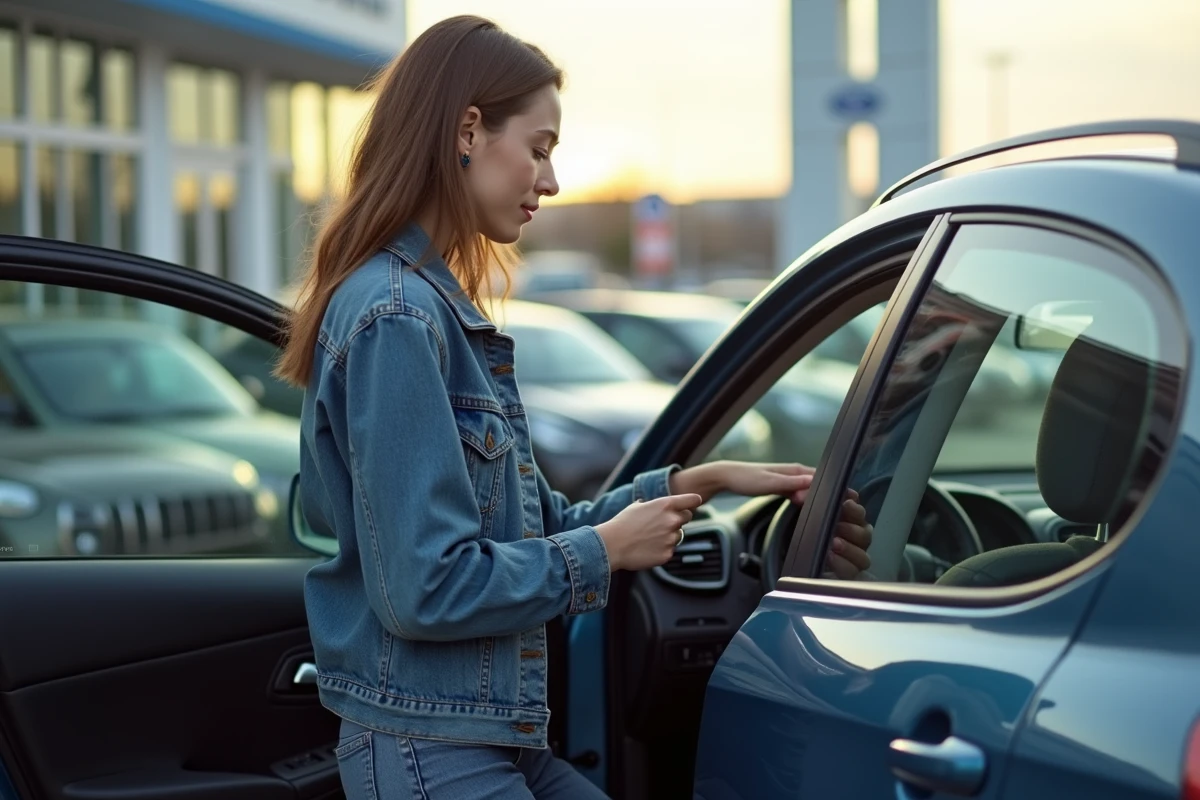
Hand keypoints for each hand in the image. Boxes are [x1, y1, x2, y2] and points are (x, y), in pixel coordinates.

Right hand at [595, 493, 703, 571]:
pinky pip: (670, 550)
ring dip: (669, 535)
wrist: (612, 545)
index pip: (692, 500)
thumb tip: (650, 504)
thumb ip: (651, 505)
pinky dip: (662, 549)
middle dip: (678, 519)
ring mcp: (671, 538)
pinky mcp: (668, 554)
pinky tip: (647, 548)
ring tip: (649, 538)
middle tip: (662, 523)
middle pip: (687, 517)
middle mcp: (672, 520)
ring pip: (678, 535)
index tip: (694, 502)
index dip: (693, 501)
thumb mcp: (636, 506)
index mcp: (665, 505)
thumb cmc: (622, 524)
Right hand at [669, 461, 872, 579]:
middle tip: (857, 503)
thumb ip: (791, 490)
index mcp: (796, 474)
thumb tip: (808, 497)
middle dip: (839, 491)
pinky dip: (810, 491)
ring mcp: (787, 475)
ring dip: (827, 491)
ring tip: (844, 502)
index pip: (822, 482)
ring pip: (814, 482)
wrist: (727, 475)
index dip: (838, 491)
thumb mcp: (773, 486)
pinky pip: (799, 485)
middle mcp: (795, 472)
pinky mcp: (778, 480)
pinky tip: (817, 499)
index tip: (854, 502)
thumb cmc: (748, 481)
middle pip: (822, 480)